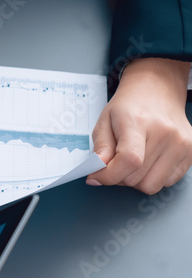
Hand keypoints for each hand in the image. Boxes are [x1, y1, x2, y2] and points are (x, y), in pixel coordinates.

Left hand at [87, 57, 191, 192]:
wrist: (157, 92)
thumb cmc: (129, 107)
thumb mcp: (104, 122)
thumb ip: (100, 149)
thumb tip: (96, 174)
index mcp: (139, 121)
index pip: (129, 160)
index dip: (108, 175)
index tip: (96, 175)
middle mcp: (165, 133)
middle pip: (135, 177)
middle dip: (118, 176)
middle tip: (114, 162)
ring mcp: (182, 144)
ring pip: (150, 186)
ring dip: (135, 180)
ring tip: (132, 162)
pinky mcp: (191, 152)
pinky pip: (166, 183)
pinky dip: (152, 178)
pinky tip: (148, 161)